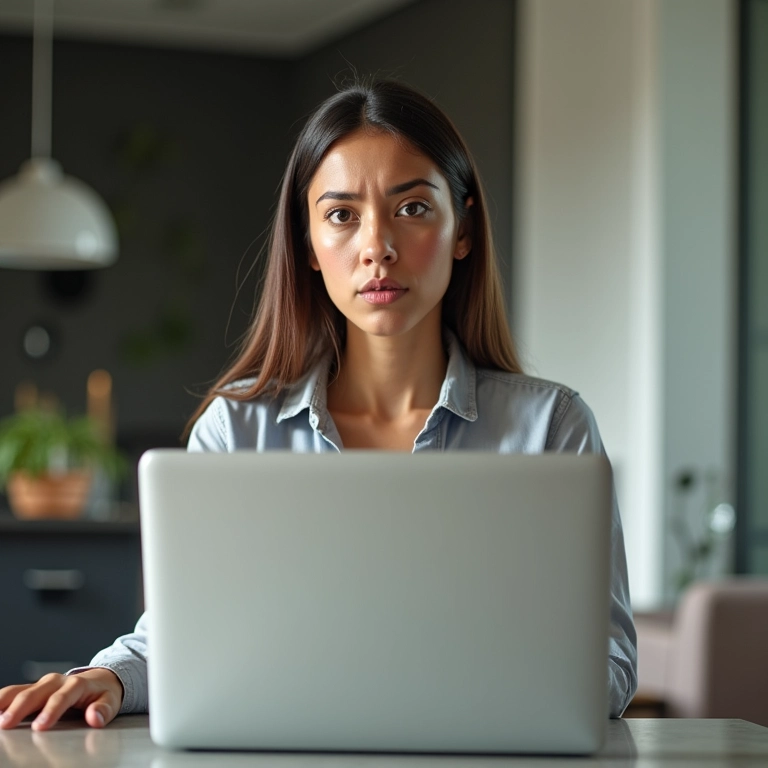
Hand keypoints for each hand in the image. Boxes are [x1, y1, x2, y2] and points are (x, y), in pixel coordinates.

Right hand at [0, 669, 123, 730]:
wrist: (99, 679)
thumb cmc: (103, 693)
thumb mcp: (111, 700)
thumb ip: (104, 709)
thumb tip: (95, 718)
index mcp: (77, 684)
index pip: (63, 696)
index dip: (52, 710)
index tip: (40, 726)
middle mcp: (56, 682)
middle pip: (36, 692)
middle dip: (20, 707)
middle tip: (7, 723)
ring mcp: (42, 685)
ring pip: (19, 690)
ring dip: (4, 702)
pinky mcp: (32, 690)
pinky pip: (12, 693)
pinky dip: (1, 701)